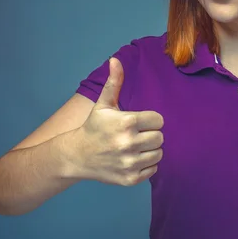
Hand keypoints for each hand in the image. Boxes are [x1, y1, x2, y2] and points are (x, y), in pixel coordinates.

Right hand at [75, 57, 164, 185]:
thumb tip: (115, 60)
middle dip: (150, 135)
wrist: (76, 156)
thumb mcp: (103, 104)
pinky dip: (146, 165)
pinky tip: (132, 159)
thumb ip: (114, 82)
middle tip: (136, 135)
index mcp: (127, 122)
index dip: (150, 120)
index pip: (158, 120)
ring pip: (158, 154)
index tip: (139, 122)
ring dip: (150, 150)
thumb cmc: (94, 127)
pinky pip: (153, 169)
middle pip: (160, 138)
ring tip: (134, 147)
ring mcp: (130, 163)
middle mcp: (129, 143)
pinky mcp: (130, 178)